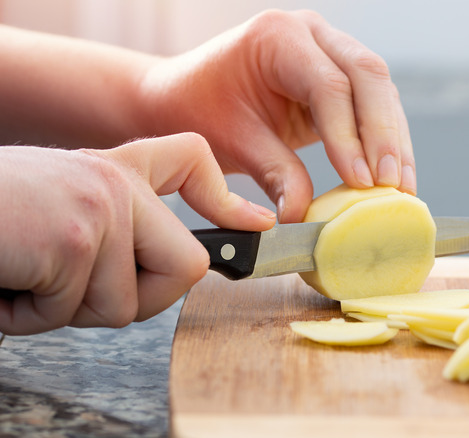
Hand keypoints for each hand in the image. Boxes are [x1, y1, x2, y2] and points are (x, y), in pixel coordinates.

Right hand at [0, 133, 274, 334]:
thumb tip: (194, 268)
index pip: (189, 159)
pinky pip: (79, 309)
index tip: (253, 225)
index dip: (224, 196)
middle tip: (73, 285)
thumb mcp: (64, 216)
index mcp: (116, 171)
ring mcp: (101, 206)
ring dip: (67, 310)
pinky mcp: (76, 237)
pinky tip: (7, 278)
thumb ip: (122, 230)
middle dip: (135, 300)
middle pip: (187, 268)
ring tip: (26, 275)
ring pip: (128, 304)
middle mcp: (117, 180)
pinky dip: (32, 315)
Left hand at [139, 9, 415, 222]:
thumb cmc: (201, 109)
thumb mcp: (234, 142)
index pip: (328, 85)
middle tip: (391, 183)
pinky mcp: (340, 77)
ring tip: (401, 186)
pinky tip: (393, 175)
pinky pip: (374, 104)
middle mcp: (311, 35)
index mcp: (278, 38)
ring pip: (381, 90)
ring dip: (394, 140)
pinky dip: (385, 140)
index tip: (361, 181)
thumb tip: (303, 213)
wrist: (186, 95)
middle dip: (384, 135)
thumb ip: (275, 174)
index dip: (349, 136)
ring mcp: (330, 50)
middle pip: (368, 76)